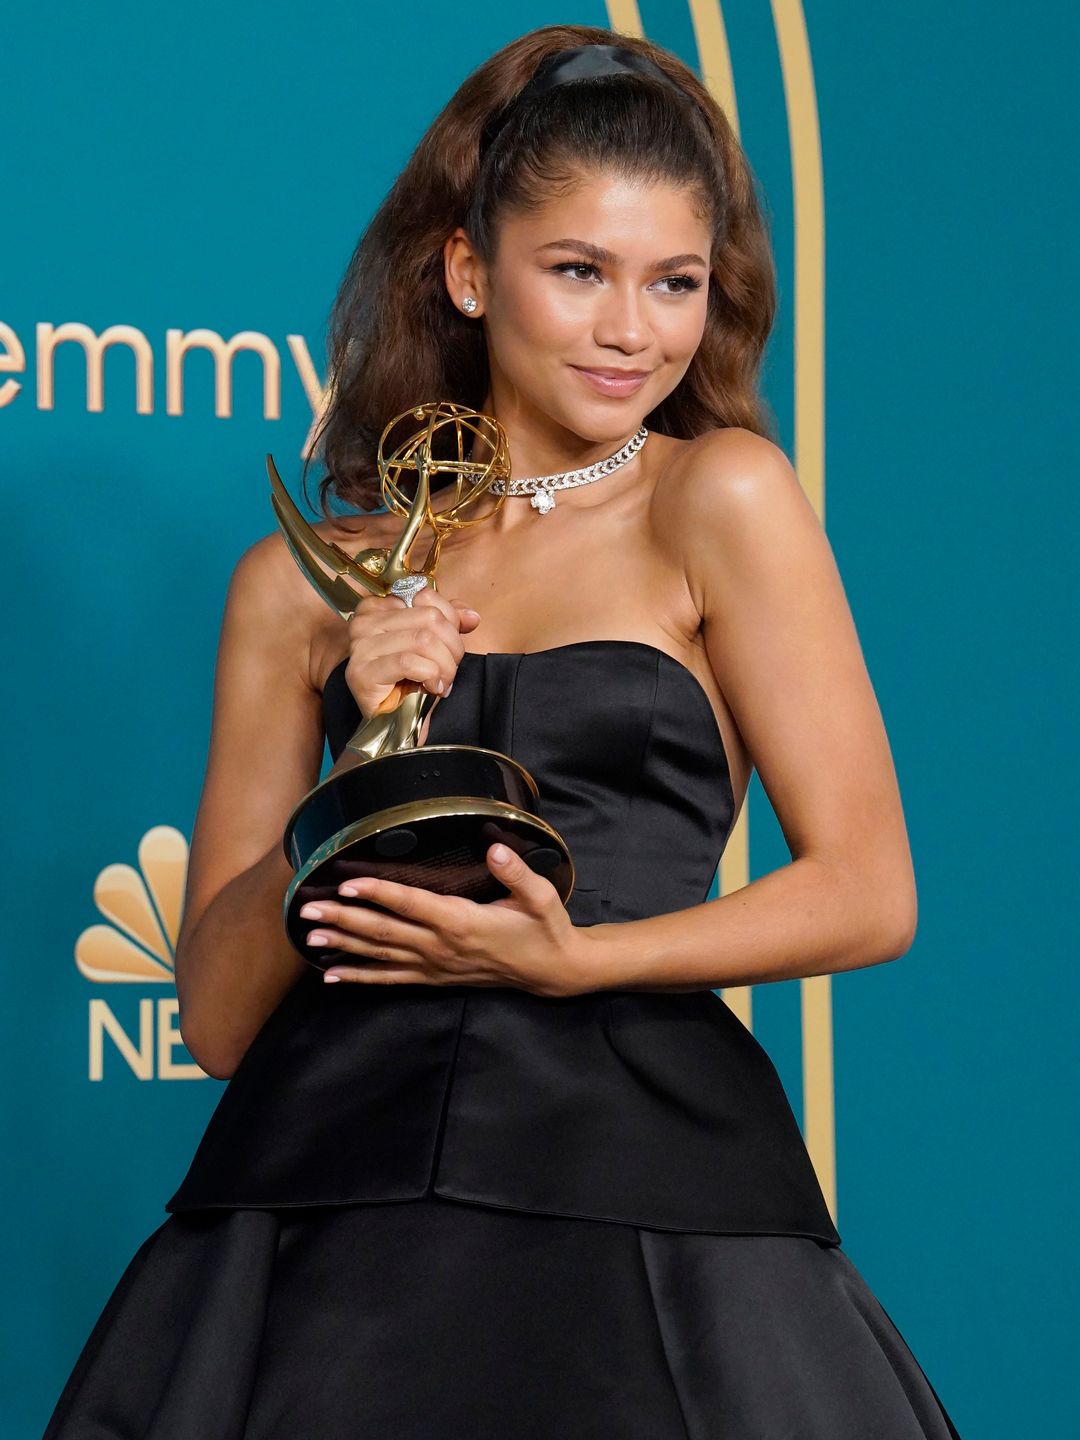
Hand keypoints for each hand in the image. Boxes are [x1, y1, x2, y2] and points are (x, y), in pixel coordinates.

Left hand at [297, 843, 594, 997]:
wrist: (552, 971)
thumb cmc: (544, 928)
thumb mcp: (541, 897)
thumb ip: (516, 872)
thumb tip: (494, 846)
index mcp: (462, 921)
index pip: (411, 904)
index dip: (378, 893)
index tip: (347, 884)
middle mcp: (441, 946)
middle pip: (383, 931)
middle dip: (343, 920)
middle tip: (307, 911)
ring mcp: (435, 966)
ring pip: (380, 956)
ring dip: (343, 946)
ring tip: (308, 938)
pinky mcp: (434, 978)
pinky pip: (391, 980)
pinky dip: (360, 977)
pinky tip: (333, 975)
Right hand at [345, 586, 481, 718]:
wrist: (390, 719)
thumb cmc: (408, 678)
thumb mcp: (432, 643)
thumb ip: (449, 623)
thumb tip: (472, 616)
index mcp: (378, 606)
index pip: (426, 596)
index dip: (450, 620)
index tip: (452, 644)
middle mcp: (364, 621)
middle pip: (429, 617)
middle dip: (451, 646)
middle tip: (451, 667)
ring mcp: (360, 646)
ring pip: (423, 640)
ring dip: (444, 665)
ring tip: (443, 680)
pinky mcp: (362, 672)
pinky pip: (409, 663)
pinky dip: (430, 676)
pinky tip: (432, 687)